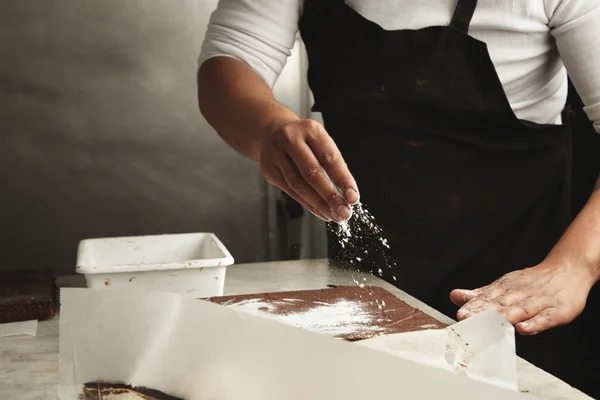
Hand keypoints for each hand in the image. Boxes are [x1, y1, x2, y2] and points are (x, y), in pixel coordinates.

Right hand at [260, 119, 358, 221]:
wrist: (272, 132)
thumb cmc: (303, 140)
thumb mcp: (320, 142)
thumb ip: (333, 165)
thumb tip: (348, 194)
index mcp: (310, 130)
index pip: (330, 158)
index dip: (343, 179)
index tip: (353, 197)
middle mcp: (291, 139)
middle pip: (312, 173)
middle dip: (330, 196)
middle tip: (344, 211)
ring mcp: (277, 155)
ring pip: (299, 185)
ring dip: (318, 203)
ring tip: (333, 214)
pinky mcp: (270, 170)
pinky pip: (290, 191)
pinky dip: (307, 204)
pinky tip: (320, 211)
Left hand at [449, 262, 593, 334]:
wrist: (568, 270)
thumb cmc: (532, 283)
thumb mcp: (505, 286)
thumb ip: (481, 295)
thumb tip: (454, 296)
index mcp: (506, 289)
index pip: (487, 299)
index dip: (474, 307)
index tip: (460, 315)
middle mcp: (520, 294)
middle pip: (500, 304)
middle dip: (482, 312)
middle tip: (465, 318)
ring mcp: (539, 302)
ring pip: (520, 310)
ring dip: (503, 317)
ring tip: (487, 324)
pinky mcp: (557, 311)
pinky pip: (545, 318)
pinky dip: (535, 323)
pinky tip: (523, 329)